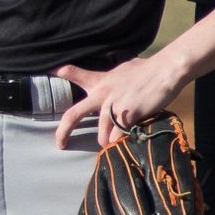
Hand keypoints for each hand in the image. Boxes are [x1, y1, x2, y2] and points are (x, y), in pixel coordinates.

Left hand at [54, 51, 186, 149]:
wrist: (166, 70)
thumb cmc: (148, 69)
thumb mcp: (123, 70)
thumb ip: (113, 79)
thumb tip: (114, 78)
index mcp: (100, 81)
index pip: (74, 74)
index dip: (60, 73)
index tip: (48, 72)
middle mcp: (102, 93)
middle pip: (74, 114)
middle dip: (63, 132)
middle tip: (60, 145)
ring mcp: (113, 105)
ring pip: (101, 133)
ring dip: (106, 142)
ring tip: (111, 145)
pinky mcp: (128, 114)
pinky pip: (119, 136)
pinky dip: (122, 143)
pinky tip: (126, 145)